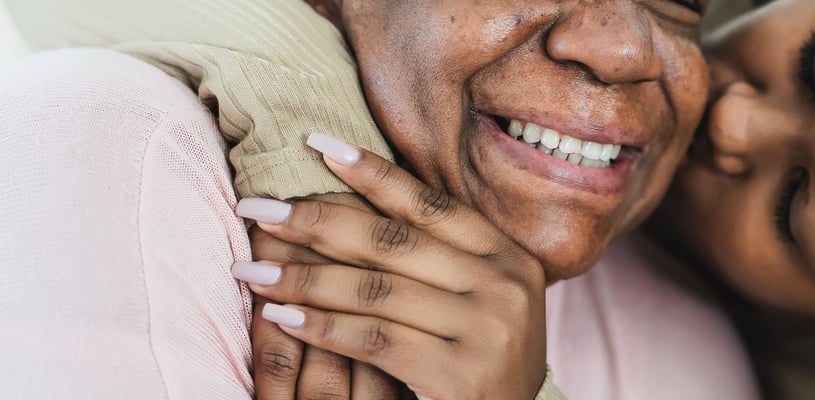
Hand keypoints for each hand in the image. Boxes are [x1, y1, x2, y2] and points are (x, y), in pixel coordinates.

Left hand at [233, 134, 548, 399]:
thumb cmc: (478, 368)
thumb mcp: (478, 305)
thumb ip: (439, 261)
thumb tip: (356, 197)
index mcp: (511, 259)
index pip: (431, 206)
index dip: (373, 174)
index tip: (317, 145)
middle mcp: (506, 287)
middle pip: (394, 241)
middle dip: (317, 220)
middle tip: (259, 206)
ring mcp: (487, 330)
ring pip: (375, 290)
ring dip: (303, 278)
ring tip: (252, 270)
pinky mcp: (460, 375)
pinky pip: (373, 339)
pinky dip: (320, 326)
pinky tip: (281, 317)